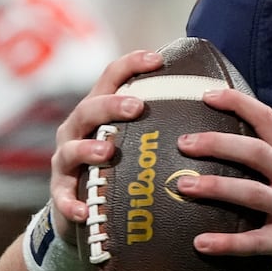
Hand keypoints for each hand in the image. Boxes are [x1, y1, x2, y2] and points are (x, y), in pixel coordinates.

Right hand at [45, 50, 163, 242]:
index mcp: (97, 111)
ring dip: (88, 149)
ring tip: (108, 152)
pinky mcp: (60, 193)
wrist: (80, 206)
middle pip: (89, 109)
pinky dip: (70, 203)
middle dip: (111, 105)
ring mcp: (65, 161)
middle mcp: (77, 130)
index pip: (110, 78)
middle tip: (137, 107)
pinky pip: (62, 198)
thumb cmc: (116, 166)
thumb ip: (157, 123)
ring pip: (71, 150)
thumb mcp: (131, 139)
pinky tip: (84, 210)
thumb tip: (212, 105)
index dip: (131, 65)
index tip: (158, 59)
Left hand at [175, 87, 271, 270]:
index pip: (269, 119)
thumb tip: (221, 145)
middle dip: (217, 143)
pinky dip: (225, 243)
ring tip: (182, 186)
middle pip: (257, 152)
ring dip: (215, 187)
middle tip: (183, 143)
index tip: (206, 95)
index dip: (238, 103)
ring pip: (253, 193)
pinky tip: (200, 243)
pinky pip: (254, 242)